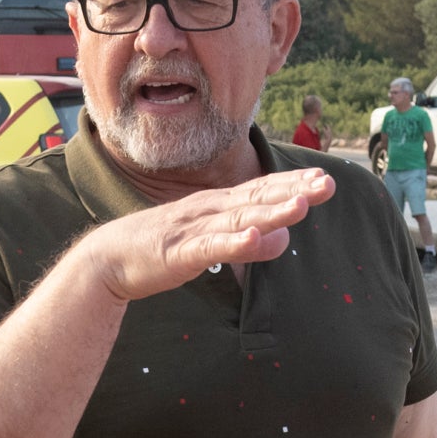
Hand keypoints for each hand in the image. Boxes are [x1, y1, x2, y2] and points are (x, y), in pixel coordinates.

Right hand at [80, 167, 331, 301]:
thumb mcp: (213, 245)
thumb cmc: (162, 249)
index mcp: (217, 205)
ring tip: (301, 206)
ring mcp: (195, 228)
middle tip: (327, 184)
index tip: (323, 179)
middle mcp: (210, 209)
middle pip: (257, 197)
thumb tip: (284, 239)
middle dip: (293, 191)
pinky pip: (211, 247)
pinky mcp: (181, 253)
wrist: (109, 258)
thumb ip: (249, 242)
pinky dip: (234, 243)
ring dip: (271, 212)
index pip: (261, 191)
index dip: (293, 185)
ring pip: (240, 218)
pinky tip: (254, 238)